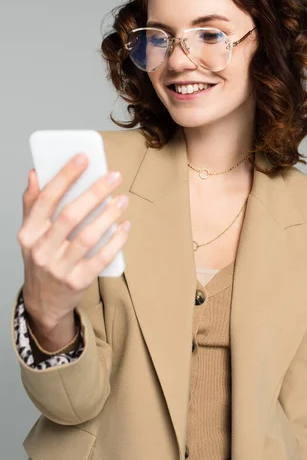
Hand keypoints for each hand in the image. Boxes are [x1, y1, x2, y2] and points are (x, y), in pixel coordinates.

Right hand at [17, 154, 129, 334]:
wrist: (44, 302)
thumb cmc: (41, 259)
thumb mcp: (31, 234)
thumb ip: (32, 204)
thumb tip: (35, 173)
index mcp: (28, 234)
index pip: (46, 199)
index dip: (65, 176)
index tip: (83, 158)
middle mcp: (41, 251)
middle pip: (70, 215)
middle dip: (94, 192)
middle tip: (114, 176)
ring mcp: (59, 268)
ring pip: (87, 236)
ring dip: (108, 215)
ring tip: (122, 200)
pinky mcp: (78, 282)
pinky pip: (101, 258)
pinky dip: (116, 240)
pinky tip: (125, 226)